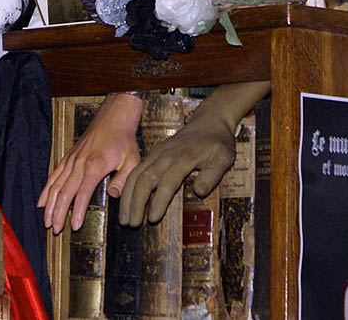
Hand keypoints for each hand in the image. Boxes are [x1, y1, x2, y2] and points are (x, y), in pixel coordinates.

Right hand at [37, 92, 143, 233]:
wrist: (114, 117)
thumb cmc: (124, 139)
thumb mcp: (132, 160)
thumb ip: (123, 179)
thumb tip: (113, 195)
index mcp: (95, 166)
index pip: (82, 194)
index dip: (76, 212)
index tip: (74, 226)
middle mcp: (79, 163)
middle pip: (64, 193)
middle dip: (58, 213)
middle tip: (56, 230)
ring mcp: (71, 160)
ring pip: (55, 185)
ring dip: (49, 205)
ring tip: (46, 221)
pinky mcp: (68, 157)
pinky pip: (53, 175)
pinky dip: (46, 189)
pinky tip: (41, 202)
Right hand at [119, 80, 268, 226]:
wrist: (208, 122)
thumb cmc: (217, 143)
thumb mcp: (224, 158)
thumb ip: (212, 175)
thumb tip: (199, 192)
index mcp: (183, 157)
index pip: (168, 182)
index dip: (159, 201)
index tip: (152, 219)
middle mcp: (165, 155)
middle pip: (144, 179)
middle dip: (135, 203)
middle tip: (131, 224)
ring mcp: (157, 153)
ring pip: (135, 175)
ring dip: (127, 197)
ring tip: (124, 218)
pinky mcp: (153, 154)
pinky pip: (136, 170)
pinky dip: (128, 187)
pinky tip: (126, 202)